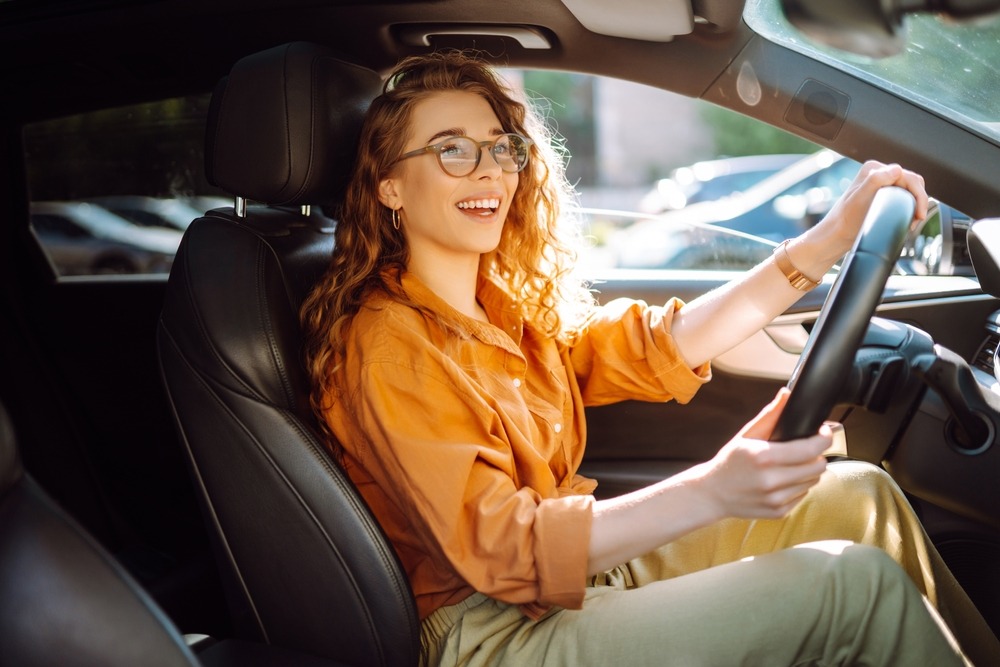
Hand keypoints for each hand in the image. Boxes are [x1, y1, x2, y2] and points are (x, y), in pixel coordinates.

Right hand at [699, 389, 829, 519]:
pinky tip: (783, 480)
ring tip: (792, 465)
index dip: (823, 438)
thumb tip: (786, 395)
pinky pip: (803, 495)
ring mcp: (775, 499)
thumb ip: (770, 415)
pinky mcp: (779, 511)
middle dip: (817, 455)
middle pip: (817, 467)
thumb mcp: (746, 435)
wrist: (712, 493)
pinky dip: (798, 486)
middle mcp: (771, 480)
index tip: (823, 432)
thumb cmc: (729, 462)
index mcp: (763, 457)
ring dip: (808, 471)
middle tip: (807, 449)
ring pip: (813, 482)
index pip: (809, 449)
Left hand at [817, 160, 928, 255]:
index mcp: (874, 169)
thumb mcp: (859, 198)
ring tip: (913, 220)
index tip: (919, 213)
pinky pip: (905, 198)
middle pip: (911, 183)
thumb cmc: (845, 219)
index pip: (907, 176)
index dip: (918, 194)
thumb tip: (897, 169)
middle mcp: (878, 174)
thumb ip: (875, 180)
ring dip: (916, 204)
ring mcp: (882, 186)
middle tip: (918, 218)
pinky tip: (909, 218)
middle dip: (919, 199)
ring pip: (910, 191)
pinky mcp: (884, 197)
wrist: (837, 235)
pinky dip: (911, 207)